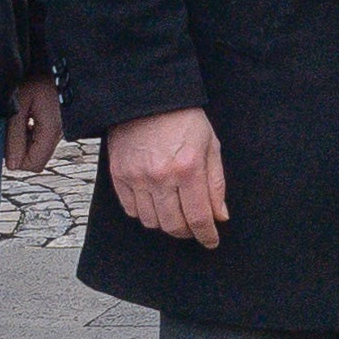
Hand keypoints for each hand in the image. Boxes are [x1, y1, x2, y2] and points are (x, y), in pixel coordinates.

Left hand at [6, 75, 63, 174]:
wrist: (50, 58)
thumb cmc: (34, 76)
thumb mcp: (19, 104)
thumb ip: (15, 136)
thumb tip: (12, 166)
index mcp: (52, 130)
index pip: (34, 164)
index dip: (16, 157)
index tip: (7, 136)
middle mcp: (60, 132)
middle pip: (35, 158)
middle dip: (18, 147)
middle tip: (11, 123)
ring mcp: (60, 127)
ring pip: (37, 148)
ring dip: (23, 138)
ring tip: (19, 115)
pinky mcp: (57, 122)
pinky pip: (40, 138)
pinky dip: (29, 131)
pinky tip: (26, 113)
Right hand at [108, 106, 229, 246]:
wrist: (148, 98)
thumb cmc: (184, 119)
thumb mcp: (211, 145)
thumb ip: (216, 183)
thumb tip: (219, 216)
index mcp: (188, 168)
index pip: (198, 216)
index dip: (206, 234)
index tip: (211, 241)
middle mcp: (161, 177)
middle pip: (173, 225)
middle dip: (187, 232)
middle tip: (194, 228)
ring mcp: (137, 178)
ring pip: (152, 222)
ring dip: (166, 224)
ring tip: (175, 213)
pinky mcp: (119, 176)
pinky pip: (131, 210)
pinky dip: (144, 213)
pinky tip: (155, 203)